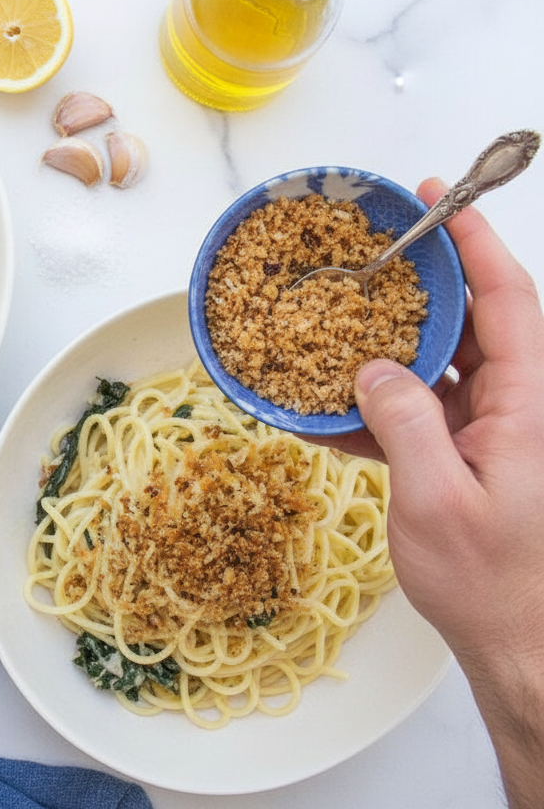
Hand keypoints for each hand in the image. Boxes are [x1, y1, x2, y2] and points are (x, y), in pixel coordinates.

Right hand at [317, 178, 543, 806]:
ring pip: (437, 361)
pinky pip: (412, 411)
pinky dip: (368, 405)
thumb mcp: (439, 500)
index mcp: (528, 404)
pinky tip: (320, 408)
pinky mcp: (458, 455)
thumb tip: (372, 370)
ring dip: (387, 338)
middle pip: (471, 319)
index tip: (440, 200)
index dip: (474, 244)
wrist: (515, 644)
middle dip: (424, 277)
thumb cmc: (492, 581)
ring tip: (337, 313)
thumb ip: (405, 425)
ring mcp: (484, 430)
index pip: (506, 301)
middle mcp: (512, 406)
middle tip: (374, 244)